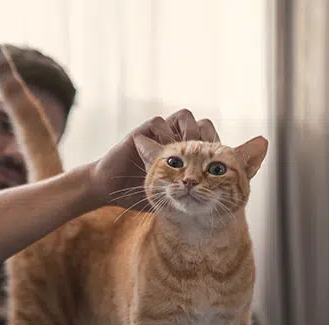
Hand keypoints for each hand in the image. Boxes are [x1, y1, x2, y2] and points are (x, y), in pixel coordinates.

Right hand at [85, 109, 221, 210]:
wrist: (111, 190)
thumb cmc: (140, 196)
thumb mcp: (170, 200)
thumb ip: (190, 198)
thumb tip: (217, 205)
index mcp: (185, 156)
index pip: (210, 141)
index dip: (215, 148)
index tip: (213, 164)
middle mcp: (175, 141)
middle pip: (202, 124)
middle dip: (204, 139)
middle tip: (200, 156)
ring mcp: (160, 135)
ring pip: (185, 116)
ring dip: (187, 132)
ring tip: (183, 152)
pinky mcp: (143, 132)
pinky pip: (159, 121)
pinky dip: (162, 132)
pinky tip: (161, 151)